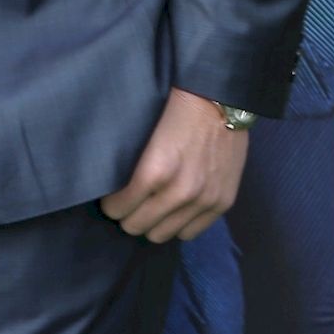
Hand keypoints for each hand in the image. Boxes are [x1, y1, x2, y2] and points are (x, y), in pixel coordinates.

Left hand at [100, 87, 248, 244]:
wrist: (219, 99)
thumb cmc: (174, 108)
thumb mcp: (141, 133)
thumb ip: (129, 163)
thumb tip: (112, 187)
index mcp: (154, 171)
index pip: (118, 208)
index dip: (111, 204)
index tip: (111, 198)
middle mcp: (179, 192)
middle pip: (137, 226)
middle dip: (128, 215)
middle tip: (128, 204)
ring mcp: (203, 200)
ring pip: (162, 235)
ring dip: (152, 223)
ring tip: (150, 208)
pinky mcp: (222, 202)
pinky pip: (190, 233)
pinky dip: (178, 224)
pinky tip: (173, 210)